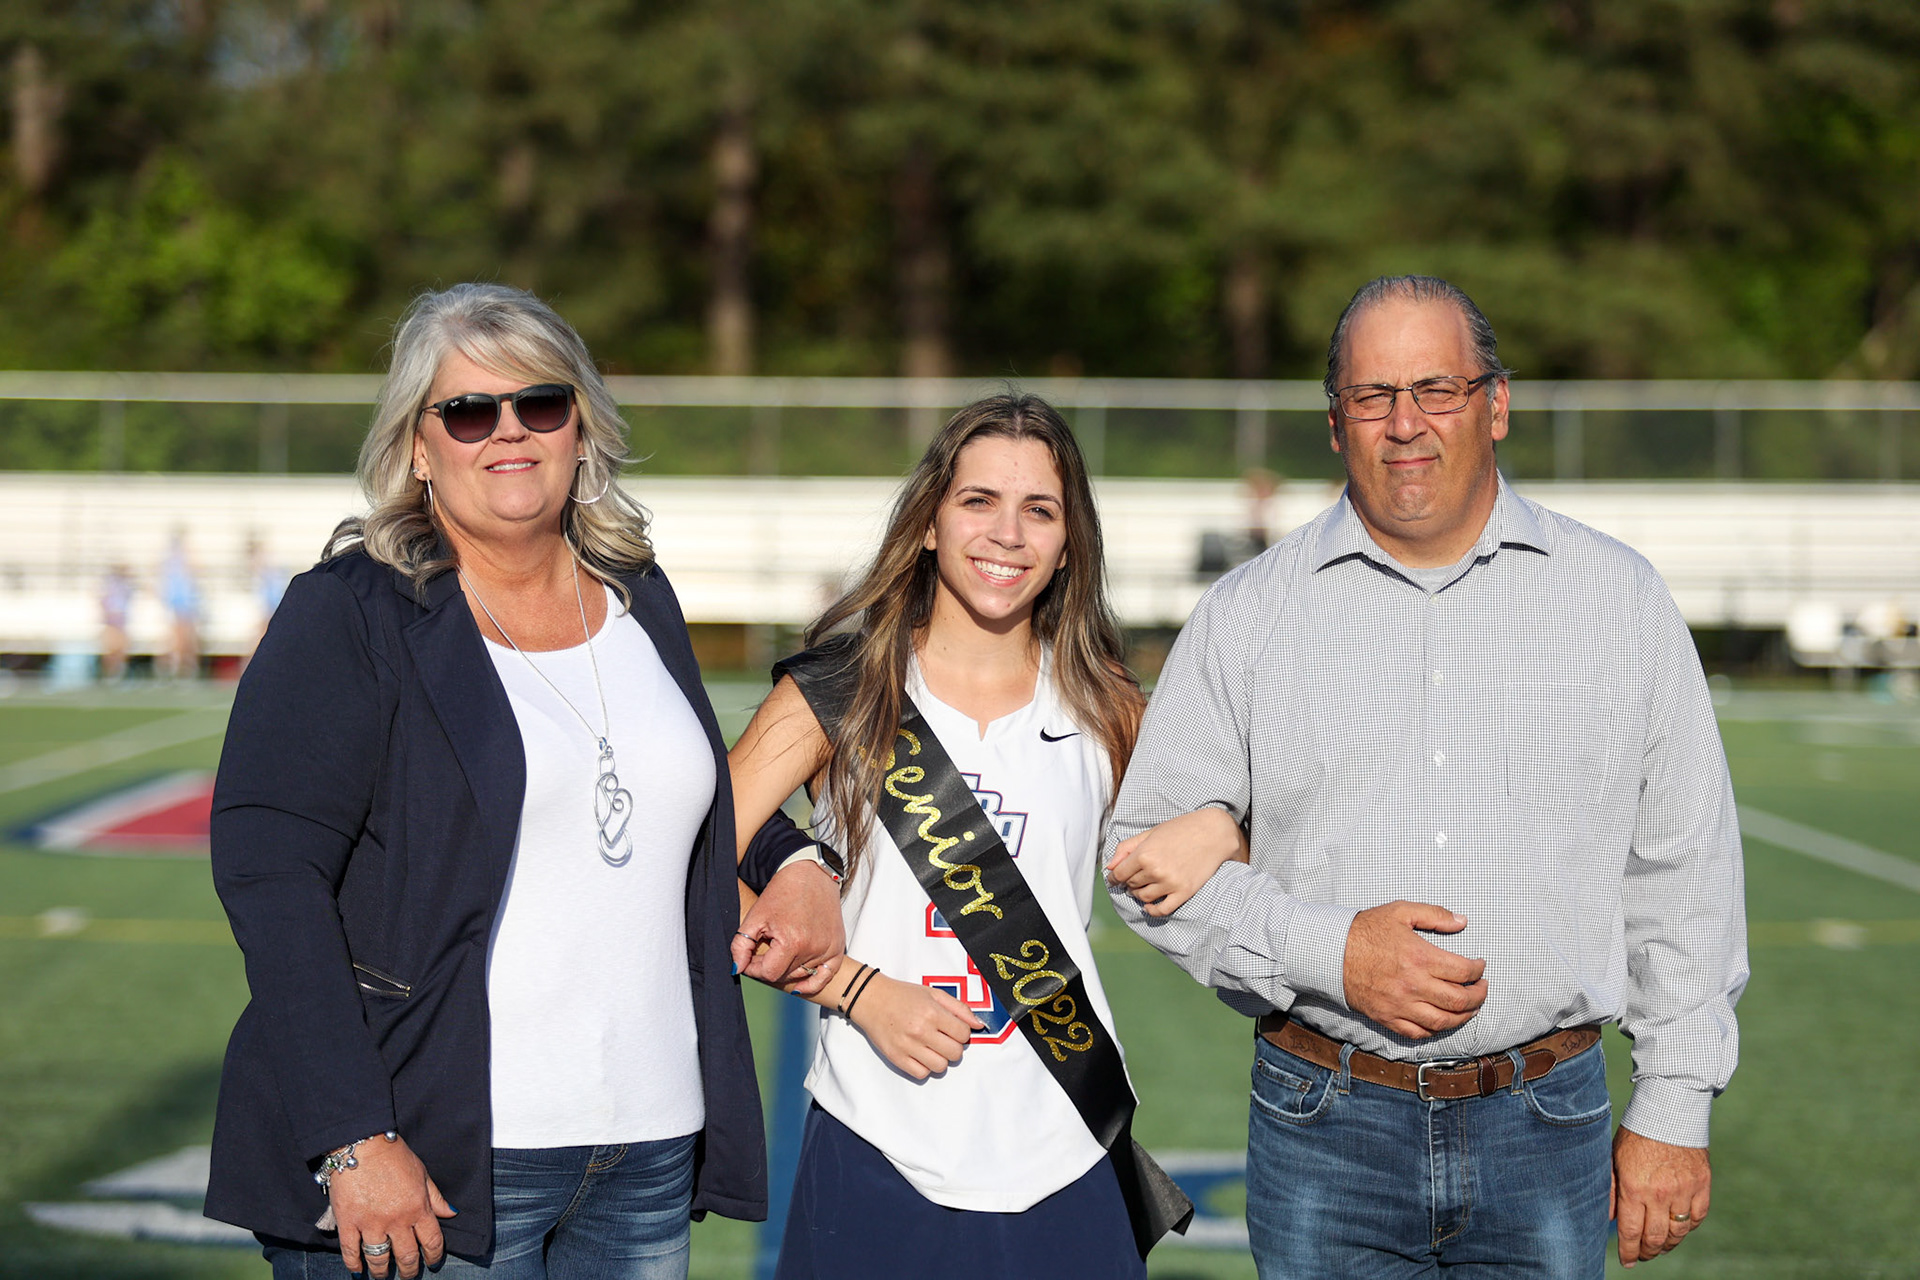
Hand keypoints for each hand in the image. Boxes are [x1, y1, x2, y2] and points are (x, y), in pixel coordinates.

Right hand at [326, 1134, 454, 1279]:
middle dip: (408, 1270)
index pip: (432, 1242)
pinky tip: (357, 1270)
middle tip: (407, 1275)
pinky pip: (351, 1251)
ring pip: (379, 1259)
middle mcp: (396, 1220)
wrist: (362, 1144)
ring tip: (382, 1276)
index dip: (434, 1256)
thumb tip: (451, 1214)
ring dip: (382, 1272)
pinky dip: (354, 1264)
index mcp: (418, 1208)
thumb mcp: (422, 1173)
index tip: (432, 1263)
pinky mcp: (347, 1222)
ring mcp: (371, 1223)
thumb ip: (435, 1197)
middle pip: (406, 1256)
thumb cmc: (394, 1155)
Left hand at [733, 861, 844, 995]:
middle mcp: (813, 948)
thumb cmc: (783, 892)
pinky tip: (799, 985)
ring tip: (781, 951)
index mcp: (792, 942)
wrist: (810, 874)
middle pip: (785, 975)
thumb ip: (741, 945)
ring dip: (787, 969)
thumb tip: (737, 968)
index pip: (769, 973)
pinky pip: (825, 976)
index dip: (755, 968)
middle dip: (769, 967)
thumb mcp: (755, 916)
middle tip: (764, 951)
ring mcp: (828, 948)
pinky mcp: (837, 947)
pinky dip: (812, 983)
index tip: (750, 958)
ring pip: (801, 975)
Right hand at [849, 974, 986, 1078]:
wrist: (871, 999)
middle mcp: (921, 1030)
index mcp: (932, 1012)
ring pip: (941, 1066)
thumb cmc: (903, 995)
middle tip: (944, 1039)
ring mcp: (908, 1046)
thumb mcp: (933, 994)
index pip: (964, 1034)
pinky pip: (921, 1074)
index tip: (953, 1029)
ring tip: (931, 1047)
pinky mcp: (897, 1058)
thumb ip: (959, 1009)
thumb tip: (979, 1025)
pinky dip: (924, 1067)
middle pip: (955, 1053)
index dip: (962, 1033)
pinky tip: (920, 1054)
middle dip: (954, 1047)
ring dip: (940, 1058)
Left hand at [1105, 807, 1249, 916]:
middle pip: (1131, 885)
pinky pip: (1162, 910)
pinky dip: (1152, 911)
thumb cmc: (1181, 829)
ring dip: (1139, 895)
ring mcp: (1170, 883)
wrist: (1214, 833)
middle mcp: (1155, 870)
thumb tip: (1110, 867)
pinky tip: (1149, 905)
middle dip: (1129, 883)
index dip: (1114, 878)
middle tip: (1134, 878)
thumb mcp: (1150, 833)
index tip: (1114, 879)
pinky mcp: (1184, 892)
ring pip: (1144, 897)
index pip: (1119, 874)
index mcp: (1144, 854)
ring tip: (1143, 887)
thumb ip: (1127, 848)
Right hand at [1340, 901, 1486, 1038]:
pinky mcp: (1388, 1018)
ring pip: (1444, 1021)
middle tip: (1482, 988)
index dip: (1478, 970)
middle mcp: (1413, 985)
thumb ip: (1434, 915)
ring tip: (1469, 1007)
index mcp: (1419, 958)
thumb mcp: (1400, 911)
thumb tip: (1462, 922)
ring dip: (1464, 1016)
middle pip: (1459, 1001)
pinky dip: (1436, 1029)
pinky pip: (1419, 1032)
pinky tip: (1442, 1020)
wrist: (1331, 952)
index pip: (1463, 971)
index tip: (1480, 966)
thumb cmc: (1366, 930)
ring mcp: (1400, 1005)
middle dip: (1478, 996)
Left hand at [1612, 1127, 1710, 1267]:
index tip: (1627, 1261)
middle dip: (1646, 1251)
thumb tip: (1608, 1218)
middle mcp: (1660, 1193)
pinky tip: (1678, 1228)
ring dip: (1668, 1245)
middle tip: (1642, 1255)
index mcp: (1634, 1187)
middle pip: (1655, 1238)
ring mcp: (1684, 1191)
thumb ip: (1611, 1189)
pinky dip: (1687, 1227)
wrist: (1668, 1111)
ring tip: (1659, 1246)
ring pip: (1678, 1232)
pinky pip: (1697, 1217)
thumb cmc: (1635, 1134)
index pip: (1631, 1232)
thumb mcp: (1613, 1159)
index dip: (1628, 1252)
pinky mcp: (1702, 1185)